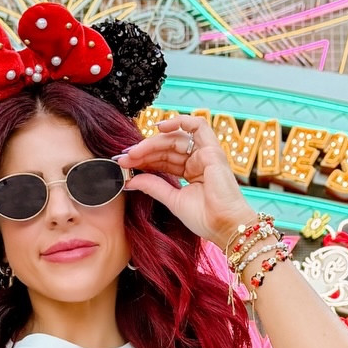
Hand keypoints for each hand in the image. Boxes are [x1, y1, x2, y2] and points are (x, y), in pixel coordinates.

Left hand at [116, 114, 253, 247]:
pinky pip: (197, 125)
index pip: (163, 160)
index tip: (124, 164)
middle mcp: (198, 161)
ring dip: (153, 143)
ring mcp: (205, 154)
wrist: (224, 226)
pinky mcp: (212, 150)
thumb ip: (153, 186)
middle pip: (166, 148)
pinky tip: (159, 127)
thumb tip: (130, 180)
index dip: (143, 159)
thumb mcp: (172, 200)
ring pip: (175, 139)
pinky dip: (179, 121)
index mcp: (191, 173)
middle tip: (124, 158)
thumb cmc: (205, 218)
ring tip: (135, 152)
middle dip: (144, 151)